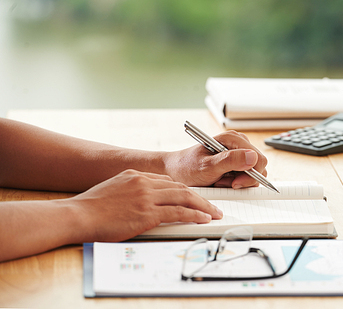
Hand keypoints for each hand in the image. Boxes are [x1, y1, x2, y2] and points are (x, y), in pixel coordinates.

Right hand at [69, 169, 222, 242]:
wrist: (77, 214)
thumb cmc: (90, 206)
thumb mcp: (113, 189)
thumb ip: (131, 190)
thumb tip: (141, 200)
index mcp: (136, 174)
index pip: (167, 181)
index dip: (183, 190)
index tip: (193, 198)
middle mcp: (144, 182)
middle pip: (180, 187)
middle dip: (199, 197)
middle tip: (212, 206)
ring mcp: (147, 196)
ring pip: (184, 197)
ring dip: (202, 206)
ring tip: (214, 213)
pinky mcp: (147, 212)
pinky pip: (178, 212)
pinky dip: (193, 215)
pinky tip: (202, 218)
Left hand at [165, 130, 267, 188]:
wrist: (177, 171)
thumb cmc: (188, 167)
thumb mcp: (207, 166)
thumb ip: (230, 161)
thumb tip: (252, 157)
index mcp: (232, 139)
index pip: (258, 159)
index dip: (250, 174)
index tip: (234, 183)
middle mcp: (238, 144)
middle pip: (258, 167)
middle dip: (243, 179)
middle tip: (223, 182)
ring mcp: (239, 154)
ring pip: (254, 174)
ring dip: (238, 182)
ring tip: (219, 181)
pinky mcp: (237, 163)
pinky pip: (247, 177)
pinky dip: (235, 183)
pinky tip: (221, 181)